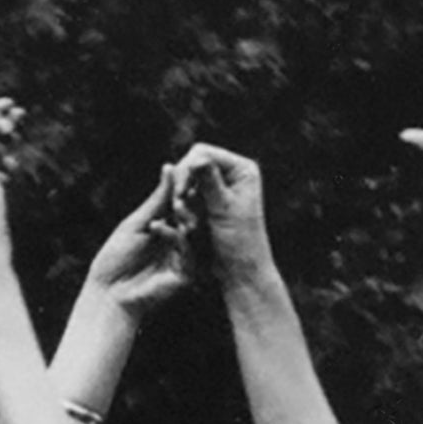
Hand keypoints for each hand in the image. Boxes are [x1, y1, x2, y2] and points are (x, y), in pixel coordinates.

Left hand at [85, 165, 190, 318]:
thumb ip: (159, 198)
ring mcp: (187, 260)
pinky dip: (174, 236)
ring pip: (197, 234)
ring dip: (185, 217)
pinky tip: (157, 227)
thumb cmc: (117, 258)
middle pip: (197, 218)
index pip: (188, 206)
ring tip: (174, 204)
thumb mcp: (138, 222)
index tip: (188, 169)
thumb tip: (170, 166)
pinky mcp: (187, 276)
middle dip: (191, 201)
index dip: (188, 189)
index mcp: (174, 229)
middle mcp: (184, 244)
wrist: (108, 293)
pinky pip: (189, 252)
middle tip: (185, 186)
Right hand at [170, 143, 271, 272]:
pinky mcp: (207, 204)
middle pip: (190, 166)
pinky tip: (191, 230)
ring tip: (192, 227)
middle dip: (183, 189)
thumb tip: (197, 157)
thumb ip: (209, 182)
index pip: (203, 152)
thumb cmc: (239, 242)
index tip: (180, 193)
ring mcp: (217, 190)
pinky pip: (184, 200)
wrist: (239, 271)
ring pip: (184, 185)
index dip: (187, 169)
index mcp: (242, 170)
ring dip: (183, 205)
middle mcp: (231, 175)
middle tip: (180, 210)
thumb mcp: (223, 209)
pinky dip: (183, 214)